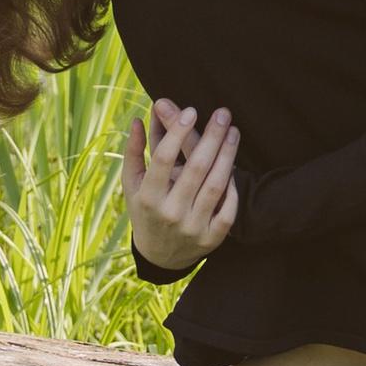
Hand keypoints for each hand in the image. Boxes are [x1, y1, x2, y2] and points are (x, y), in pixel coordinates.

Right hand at [124, 100, 239, 275]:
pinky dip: (232, 188)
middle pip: (196, 168)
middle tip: (223, 113)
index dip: (177, 132)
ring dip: (227, 155)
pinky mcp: (211, 239)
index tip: (191, 110)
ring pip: (216, 185)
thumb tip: (138, 118)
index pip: (162, 159)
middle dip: (211, 137)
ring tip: (233, 131)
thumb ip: (134, 152)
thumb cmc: (145, 210)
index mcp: (148, 197)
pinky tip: (232, 167)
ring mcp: (192, 228)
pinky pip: (228, 209)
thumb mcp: (133, 184)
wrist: (160, 255)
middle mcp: (170, 213)